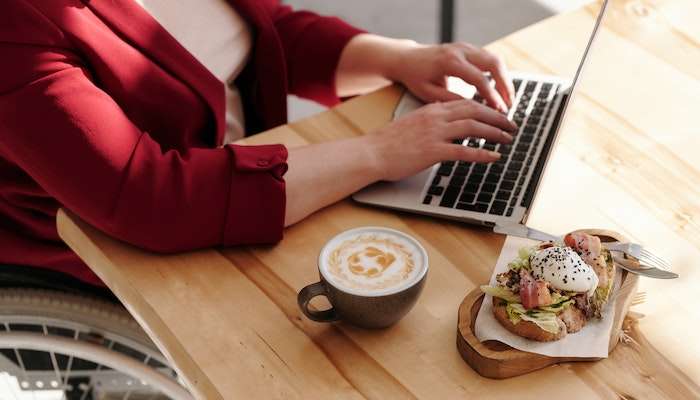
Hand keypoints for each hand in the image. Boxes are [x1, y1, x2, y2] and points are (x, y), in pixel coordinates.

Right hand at [368, 99, 516, 180]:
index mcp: (432, 109)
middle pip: (475, 111)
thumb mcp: (413, 124)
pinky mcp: (433, 151)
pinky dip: (483, 153)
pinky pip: (465, 150)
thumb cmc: (388, 143)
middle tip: (511, 125)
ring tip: (507, 138)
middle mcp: (436, 117)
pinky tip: (494, 157)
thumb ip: (431, 121)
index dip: (487, 107)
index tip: (498, 113)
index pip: (466, 102)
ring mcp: (436, 134)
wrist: (372, 153)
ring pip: (474, 127)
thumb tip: (447, 126)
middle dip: (497, 117)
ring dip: (495, 132)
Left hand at [388, 42, 514, 111]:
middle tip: (509, 105)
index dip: (491, 96)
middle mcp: (461, 50)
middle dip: (505, 86)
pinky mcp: (469, 48)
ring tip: (508, 99)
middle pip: (493, 64)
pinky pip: (490, 59)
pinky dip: (498, 74)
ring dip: (505, 79)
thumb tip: (473, 111)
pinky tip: (500, 90)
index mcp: (450, 61)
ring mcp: (466, 47)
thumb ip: (450, 100)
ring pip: (495, 59)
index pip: (479, 79)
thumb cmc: (415, 77)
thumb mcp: (427, 93)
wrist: (407, 58)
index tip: (500, 111)